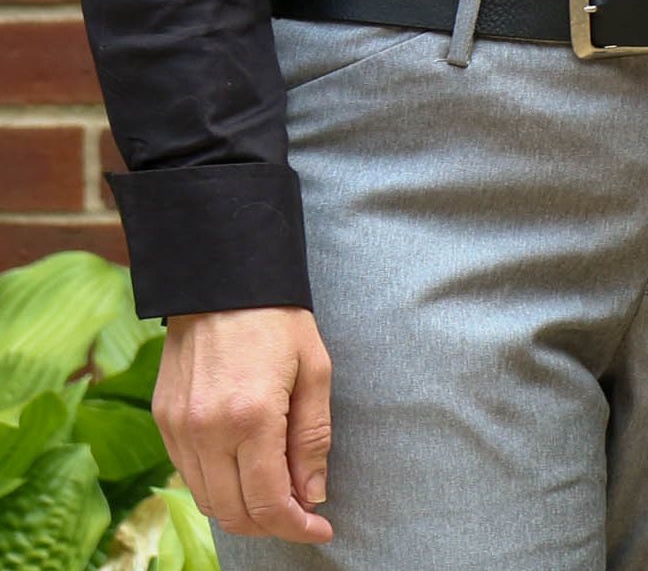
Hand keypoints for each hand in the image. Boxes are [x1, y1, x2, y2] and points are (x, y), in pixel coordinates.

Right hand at [156, 308, 333, 544]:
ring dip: (242, 510)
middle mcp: (206, 431)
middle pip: (233, 511)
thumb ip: (313, 438)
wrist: (221, 280)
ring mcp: (178, 429)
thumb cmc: (278, 320)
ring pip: (207, 499)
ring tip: (278, 496)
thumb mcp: (315, 371)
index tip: (320, 530)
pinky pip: (188, 474)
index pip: (267, 501)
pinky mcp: (163, 421)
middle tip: (303, 518)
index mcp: (250, 418)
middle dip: (271, 525)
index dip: (295, 526)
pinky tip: (245, 473)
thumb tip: (313, 494)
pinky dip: (218, 486)